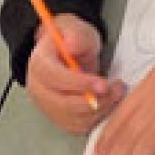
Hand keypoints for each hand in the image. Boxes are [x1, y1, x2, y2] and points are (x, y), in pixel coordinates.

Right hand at [25, 13, 123, 133]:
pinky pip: (78, 126)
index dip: (80, 84)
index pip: (55, 78)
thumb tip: (72, 46)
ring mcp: (47, 106)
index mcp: (39, 64)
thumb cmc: (71, 40)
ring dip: (99, 109)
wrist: (68, 51)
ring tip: (116, 92)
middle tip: (116, 89)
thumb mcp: (76, 28)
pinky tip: (108, 103)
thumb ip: (76, 36)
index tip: (103, 84)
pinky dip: (96, 118)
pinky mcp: (59, 118)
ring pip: (73, 118)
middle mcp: (39, 89)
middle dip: (94, 100)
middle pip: (63, 104)